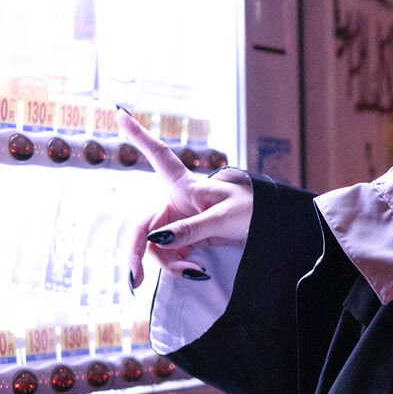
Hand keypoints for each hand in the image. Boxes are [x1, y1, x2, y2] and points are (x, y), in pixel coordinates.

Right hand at [119, 109, 252, 288]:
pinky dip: (180, 267)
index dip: (139, 136)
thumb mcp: (223, 218)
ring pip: (157, 248)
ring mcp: (179, 223)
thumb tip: (158, 241)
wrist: (271, 228)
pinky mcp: (187, 240)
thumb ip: (191, 229)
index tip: (120, 113)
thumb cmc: (251, 211)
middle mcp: (175, 203)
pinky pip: (172, 256)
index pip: (158, 155)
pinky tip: (196, 273)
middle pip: (144, 228)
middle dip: (136, 253)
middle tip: (133, 280)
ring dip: (170, 265)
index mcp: (184, 185)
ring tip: (194, 273)